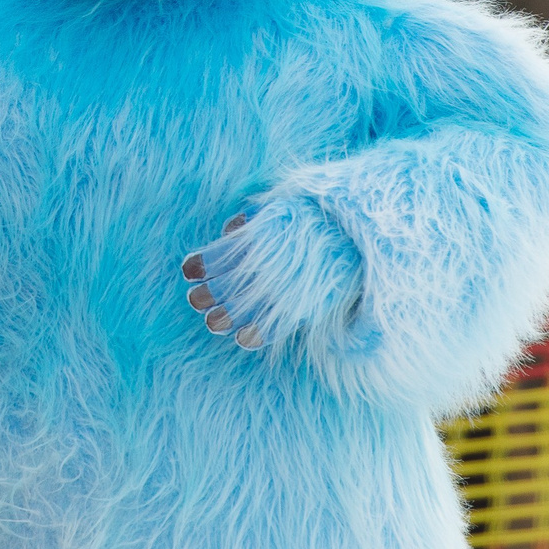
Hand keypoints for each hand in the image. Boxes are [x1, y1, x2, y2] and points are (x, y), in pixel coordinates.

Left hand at [179, 198, 361, 352]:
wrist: (359, 236)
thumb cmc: (318, 221)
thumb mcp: (283, 209)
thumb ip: (255, 219)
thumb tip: (231, 228)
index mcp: (257, 239)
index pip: (216, 256)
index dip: (198, 265)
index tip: (189, 271)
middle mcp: (265, 265)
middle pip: (222, 286)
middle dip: (205, 295)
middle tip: (196, 301)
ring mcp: (282, 288)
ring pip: (241, 310)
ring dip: (222, 317)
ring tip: (212, 323)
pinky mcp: (301, 307)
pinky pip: (272, 326)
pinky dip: (255, 335)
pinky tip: (243, 339)